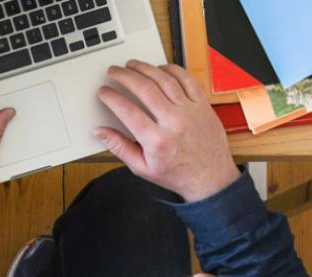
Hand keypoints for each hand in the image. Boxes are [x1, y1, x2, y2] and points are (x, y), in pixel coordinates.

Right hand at [95, 60, 239, 201]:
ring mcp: (190, 111)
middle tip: (114, 71)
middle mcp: (174, 122)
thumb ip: (119, 147)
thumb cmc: (177, 174)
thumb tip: (100, 132)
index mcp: (156, 140)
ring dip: (145, 68)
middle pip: (144, 89)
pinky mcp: (202, 105)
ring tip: (132, 65)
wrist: (210, 178)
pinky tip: (160, 68)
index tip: (104, 91)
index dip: (111, 97)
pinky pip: (187, 80)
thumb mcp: (142, 168)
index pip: (127, 110)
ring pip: (165, 79)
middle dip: (124, 76)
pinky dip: (172, 70)